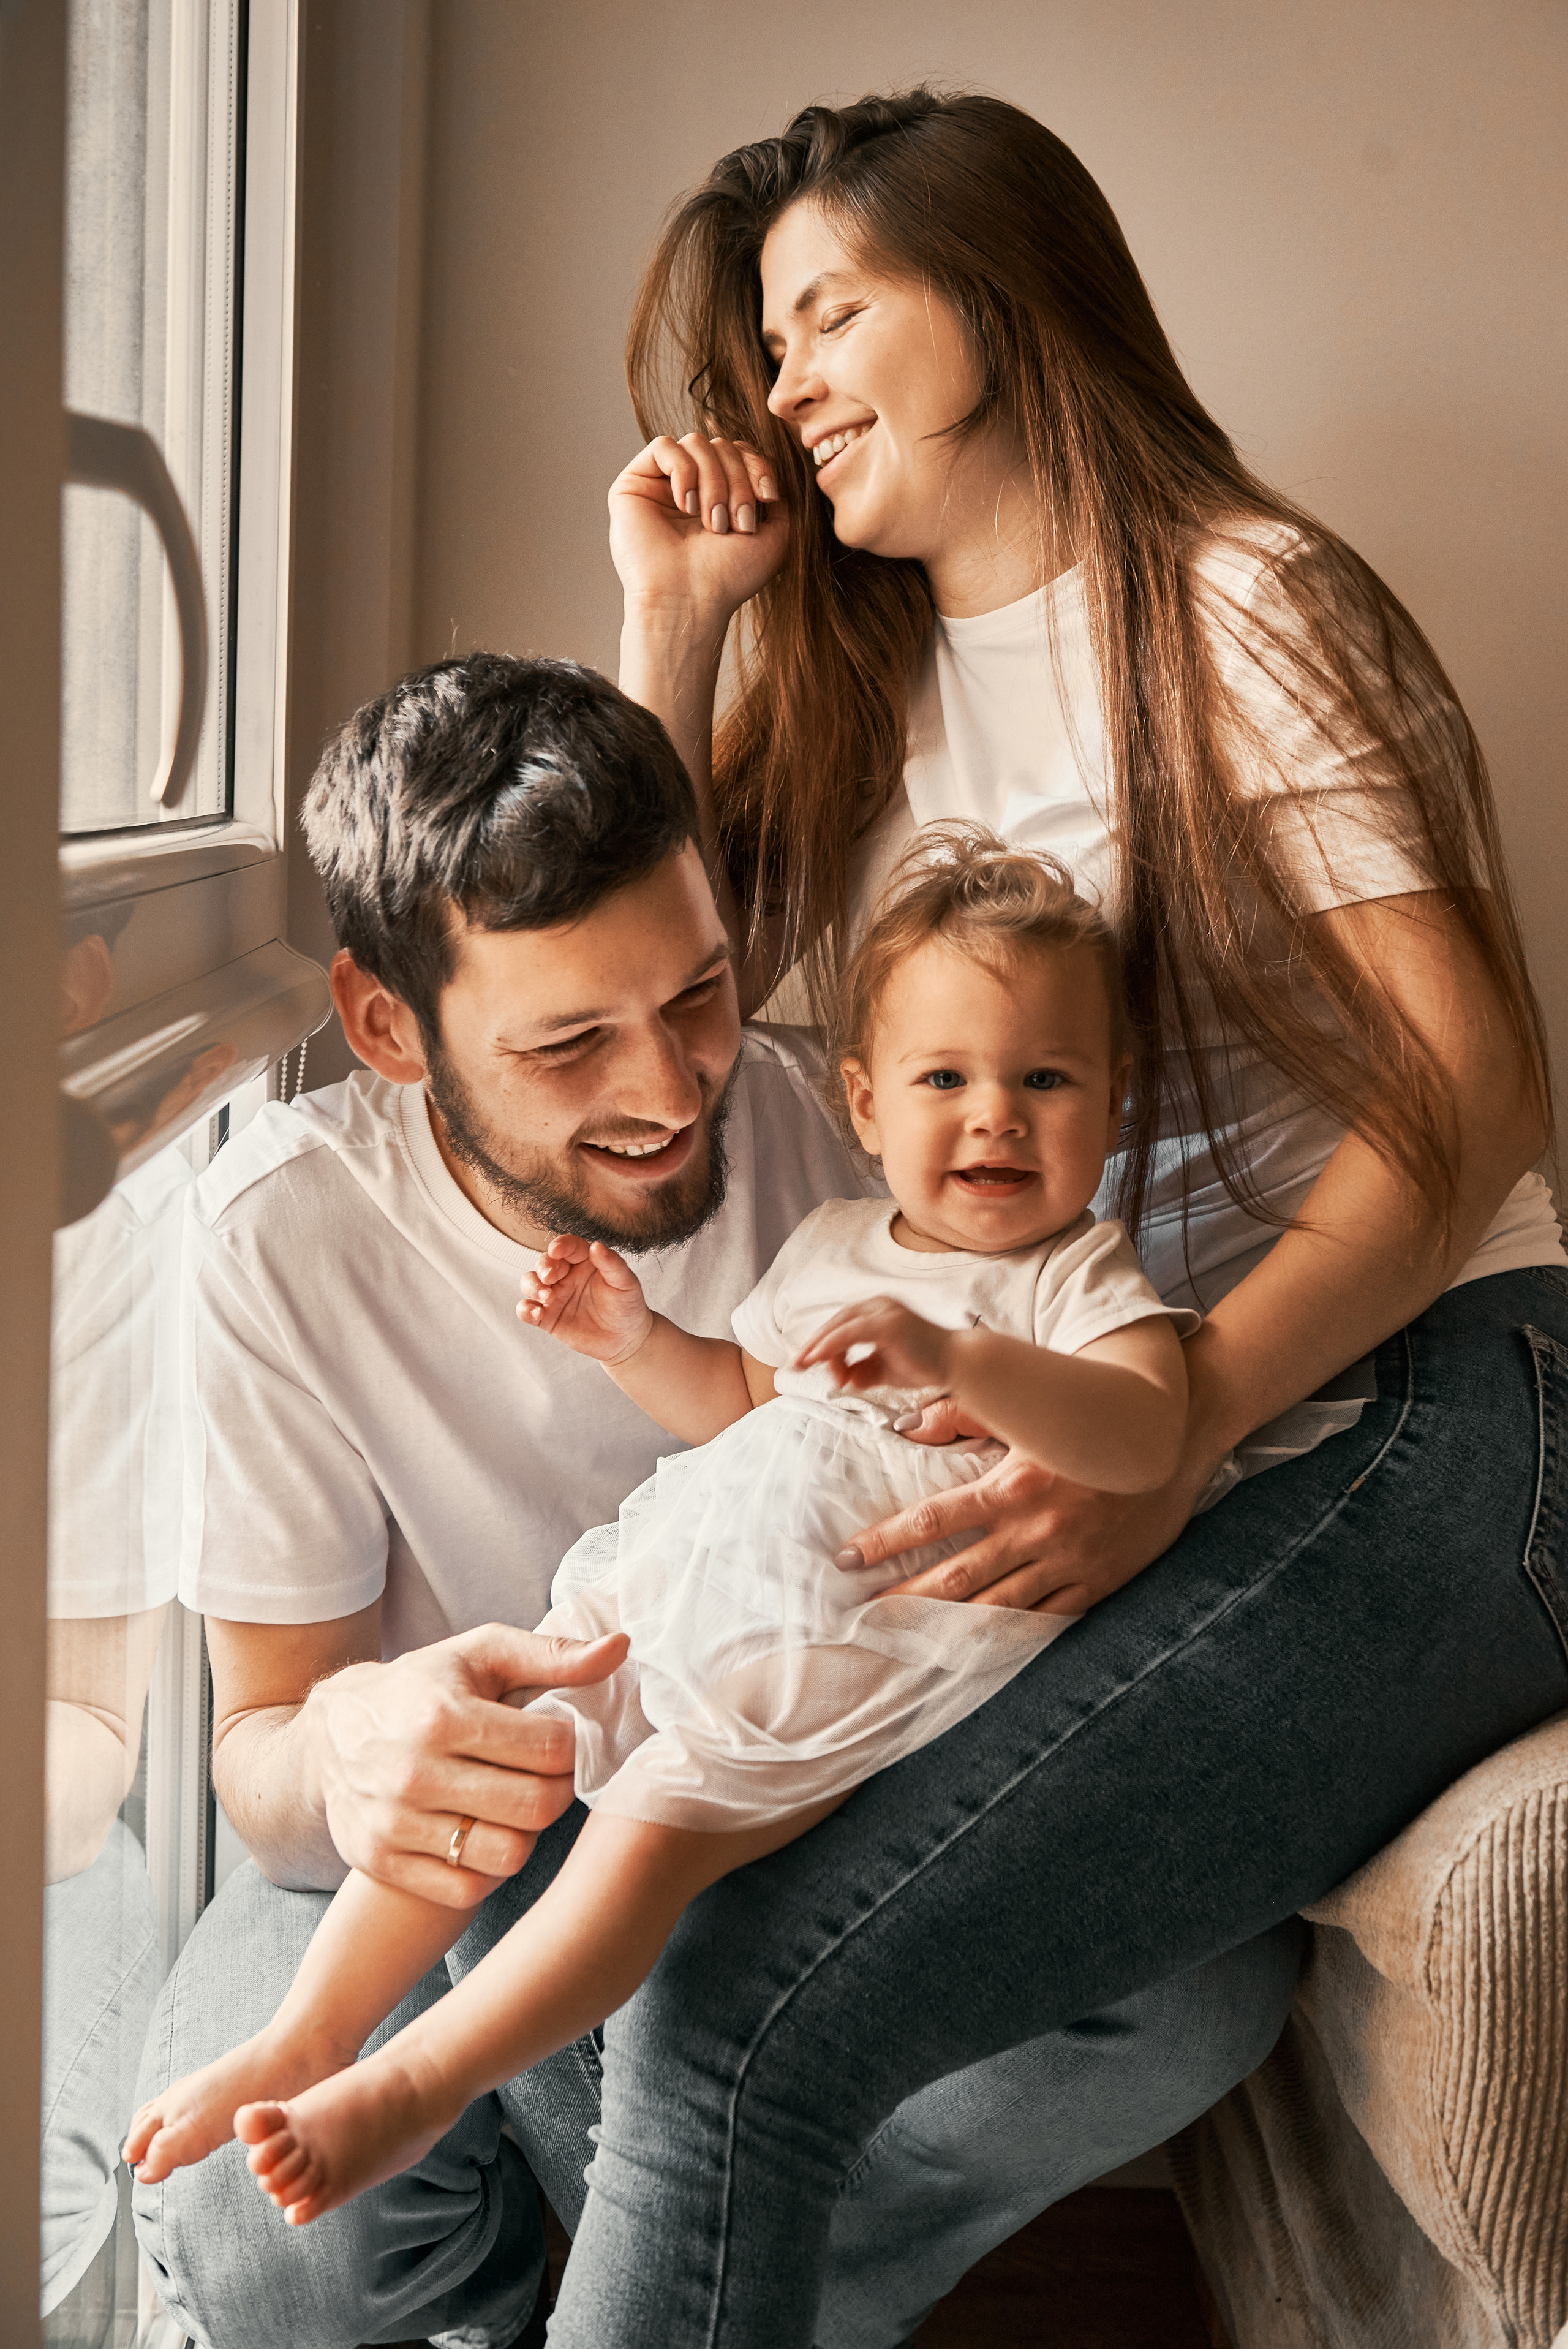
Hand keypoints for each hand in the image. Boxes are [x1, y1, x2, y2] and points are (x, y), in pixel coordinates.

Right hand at [305, 1623, 628, 1907]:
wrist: (329, 1735)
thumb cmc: (422, 1688)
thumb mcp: (482, 1654)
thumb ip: (554, 1655)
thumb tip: (621, 1647)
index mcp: (442, 1715)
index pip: (550, 1750)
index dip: (574, 1748)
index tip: (565, 1742)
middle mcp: (414, 1773)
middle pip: (535, 1808)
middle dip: (558, 1791)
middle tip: (549, 1776)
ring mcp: (394, 1823)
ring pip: (507, 1855)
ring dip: (526, 1833)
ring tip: (517, 1804)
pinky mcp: (381, 1862)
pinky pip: (466, 1889)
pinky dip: (488, 1869)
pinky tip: (486, 1833)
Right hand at [520, 1236, 652, 1363]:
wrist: (626, 1338)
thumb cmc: (627, 1305)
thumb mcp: (626, 1283)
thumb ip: (612, 1264)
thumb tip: (596, 1245)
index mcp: (584, 1261)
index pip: (567, 1246)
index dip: (560, 1245)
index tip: (556, 1250)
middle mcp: (566, 1275)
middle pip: (544, 1262)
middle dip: (543, 1266)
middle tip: (550, 1277)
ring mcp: (554, 1296)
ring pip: (530, 1283)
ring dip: (532, 1286)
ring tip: (547, 1296)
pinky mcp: (547, 1317)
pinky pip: (527, 1310)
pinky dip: (525, 1310)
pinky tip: (537, 1313)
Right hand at [609, 434, 788, 626]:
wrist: (689, 601)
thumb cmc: (728, 578)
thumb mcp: (774, 536)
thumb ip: (778, 498)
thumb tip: (772, 464)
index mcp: (719, 496)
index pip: (740, 452)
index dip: (757, 465)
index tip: (768, 497)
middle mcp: (690, 487)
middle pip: (721, 445)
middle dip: (737, 480)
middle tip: (735, 523)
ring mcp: (660, 484)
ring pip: (695, 443)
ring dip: (713, 481)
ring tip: (711, 522)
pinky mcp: (633, 484)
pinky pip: (664, 446)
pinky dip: (683, 471)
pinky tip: (686, 506)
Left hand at [795, 1296, 953, 1393]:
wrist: (956, 1364)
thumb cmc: (925, 1364)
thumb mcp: (885, 1369)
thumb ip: (864, 1370)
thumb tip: (845, 1378)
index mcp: (878, 1311)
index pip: (841, 1325)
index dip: (821, 1344)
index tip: (806, 1364)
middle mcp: (879, 1305)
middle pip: (835, 1323)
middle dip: (812, 1345)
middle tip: (795, 1365)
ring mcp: (883, 1311)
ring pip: (839, 1326)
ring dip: (819, 1348)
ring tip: (808, 1367)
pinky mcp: (887, 1324)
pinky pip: (849, 1334)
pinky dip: (830, 1346)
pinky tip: (817, 1359)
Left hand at [838, 1440, 1208, 1613]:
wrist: (1175, 1445)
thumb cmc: (1095, 1421)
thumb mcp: (1031, 1412)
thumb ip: (967, 1415)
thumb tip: (909, 1424)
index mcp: (1015, 1486)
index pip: (933, 1520)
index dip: (885, 1541)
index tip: (846, 1558)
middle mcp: (1037, 1530)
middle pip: (956, 1575)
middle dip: (904, 1596)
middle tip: (861, 1617)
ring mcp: (1068, 1562)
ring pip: (996, 1605)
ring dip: (947, 1625)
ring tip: (906, 1640)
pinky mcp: (1096, 1583)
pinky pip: (1046, 1617)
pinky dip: (1010, 1635)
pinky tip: (977, 1650)